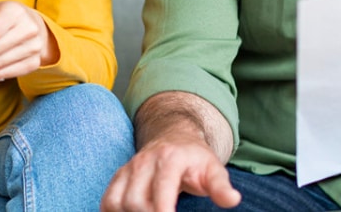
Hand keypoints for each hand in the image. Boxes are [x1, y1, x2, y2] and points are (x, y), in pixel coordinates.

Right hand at [100, 136, 240, 211]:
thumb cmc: (196, 159)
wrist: (176, 138)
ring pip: (116, 202)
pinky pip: (107, 200)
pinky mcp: (119, 176)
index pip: (162, 190)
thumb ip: (220, 186)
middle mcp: (145, 161)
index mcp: (170, 159)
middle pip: (135, 201)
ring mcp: (130, 168)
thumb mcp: (213, 169)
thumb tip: (233, 200)